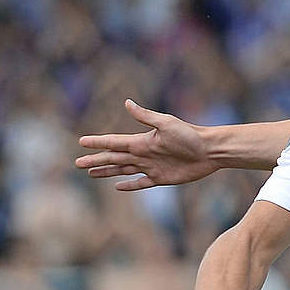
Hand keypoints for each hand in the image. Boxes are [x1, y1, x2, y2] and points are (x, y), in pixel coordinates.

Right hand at [75, 99, 216, 189]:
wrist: (211, 150)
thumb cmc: (190, 135)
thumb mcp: (166, 123)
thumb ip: (145, 116)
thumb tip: (126, 102)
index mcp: (142, 141)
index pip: (114, 142)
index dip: (98, 143)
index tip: (81, 141)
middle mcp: (144, 154)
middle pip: (114, 158)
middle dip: (96, 161)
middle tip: (77, 164)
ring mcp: (151, 167)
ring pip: (123, 171)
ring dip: (107, 172)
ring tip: (91, 174)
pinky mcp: (162, 178)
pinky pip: (141, 183)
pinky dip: (130, 186)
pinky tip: (118, 186)